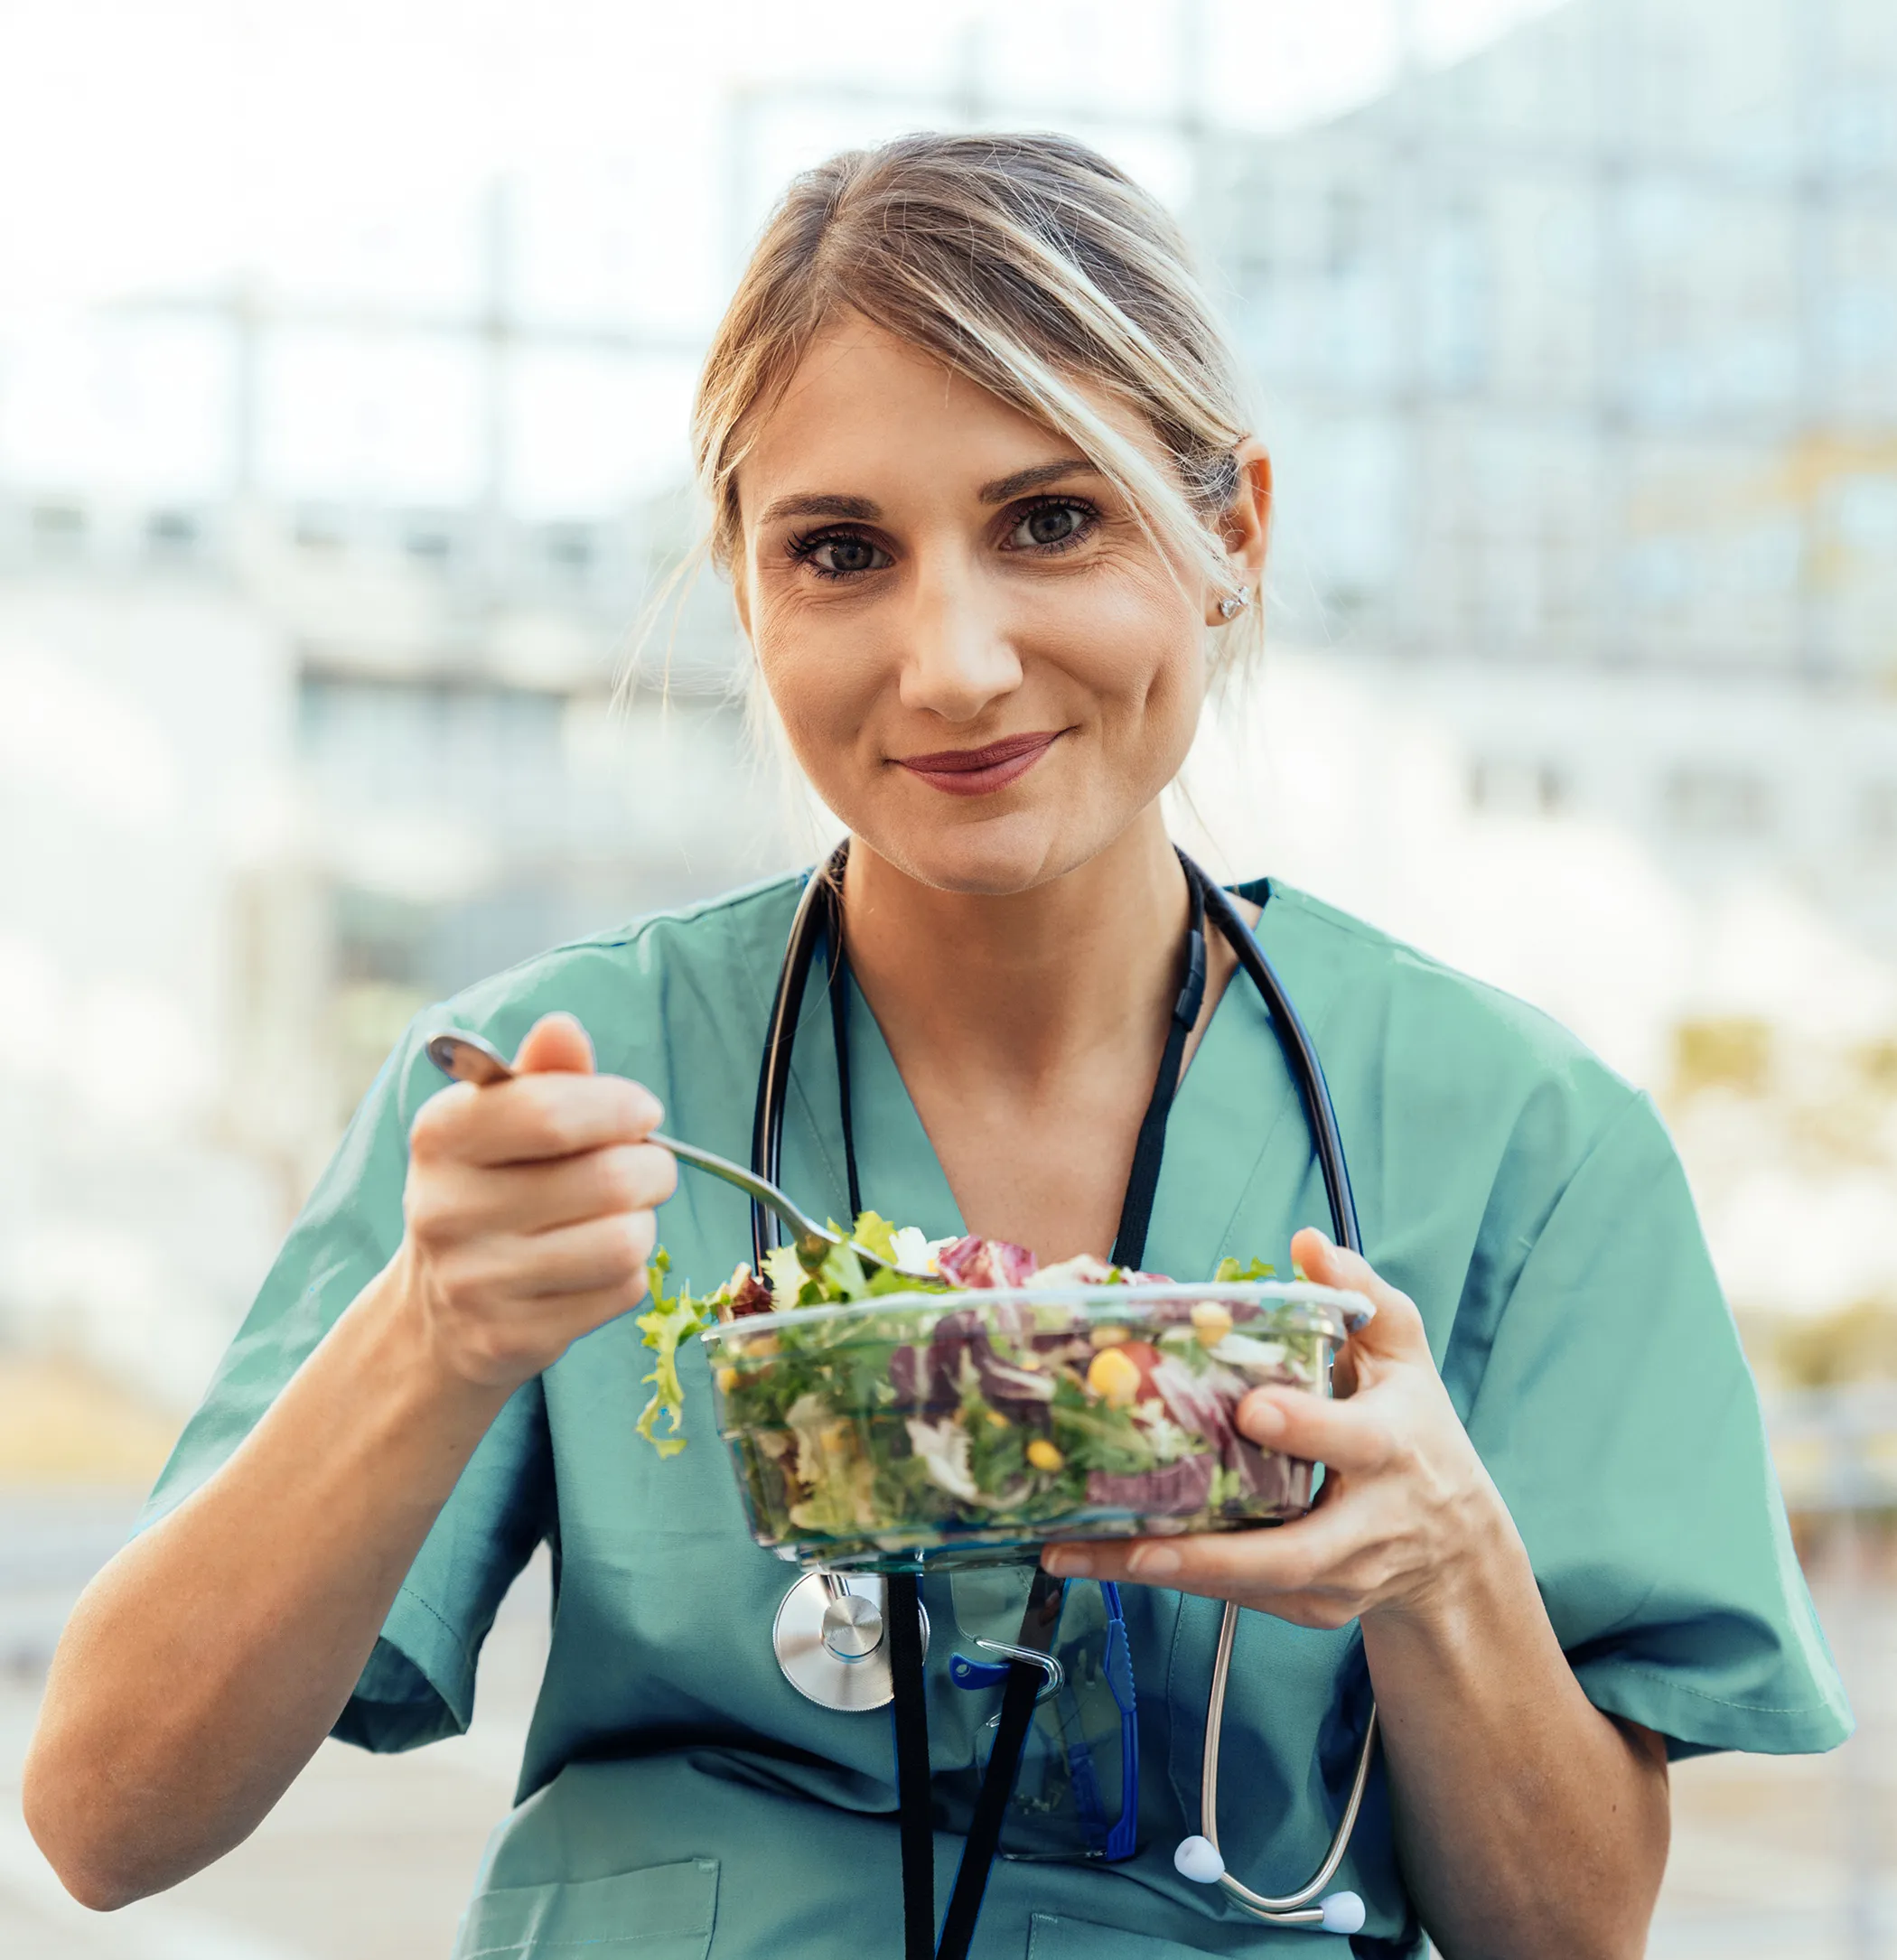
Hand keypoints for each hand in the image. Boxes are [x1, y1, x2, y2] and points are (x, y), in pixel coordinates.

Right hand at [392, 1013, 676, 1392]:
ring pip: (624, 1241)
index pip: (553, 1111)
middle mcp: (446, 1210)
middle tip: (646, 1168)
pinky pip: (621, 1292)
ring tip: (621, 1217)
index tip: (641, 1111)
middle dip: (653, 1167)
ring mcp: (475, 1282)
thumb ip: (544, 1075)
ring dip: (644, 1223)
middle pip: (610, 1180)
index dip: (620, 1107)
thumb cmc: (492, 1190)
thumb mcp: (503, 1122)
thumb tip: (562, 1028)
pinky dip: (629, 1274)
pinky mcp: (511, 1338)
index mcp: (442, 1136)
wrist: (437, 1310)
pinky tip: (595, 1267)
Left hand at [1041, 1227, 1512, 1631]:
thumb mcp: (1400, 1355)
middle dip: (1215, 1553)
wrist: (1454, 1546)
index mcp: (1390, 1449)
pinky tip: (1100, 1557)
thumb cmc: (1415, 1430)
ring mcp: (1333, 1578)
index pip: (1351, 1440)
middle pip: (1293, 1551)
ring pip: (1247, 1585)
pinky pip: (1232, 1595)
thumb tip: (1305, 1242)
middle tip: (1137, 1543)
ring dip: (1160, 1571)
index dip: (1304, 1428)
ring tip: (1076, 1552)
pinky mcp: (1303, 1607)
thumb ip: (1359, 1294)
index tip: (1251, 1409)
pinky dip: (1168, 1576)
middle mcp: (1364, 1528)